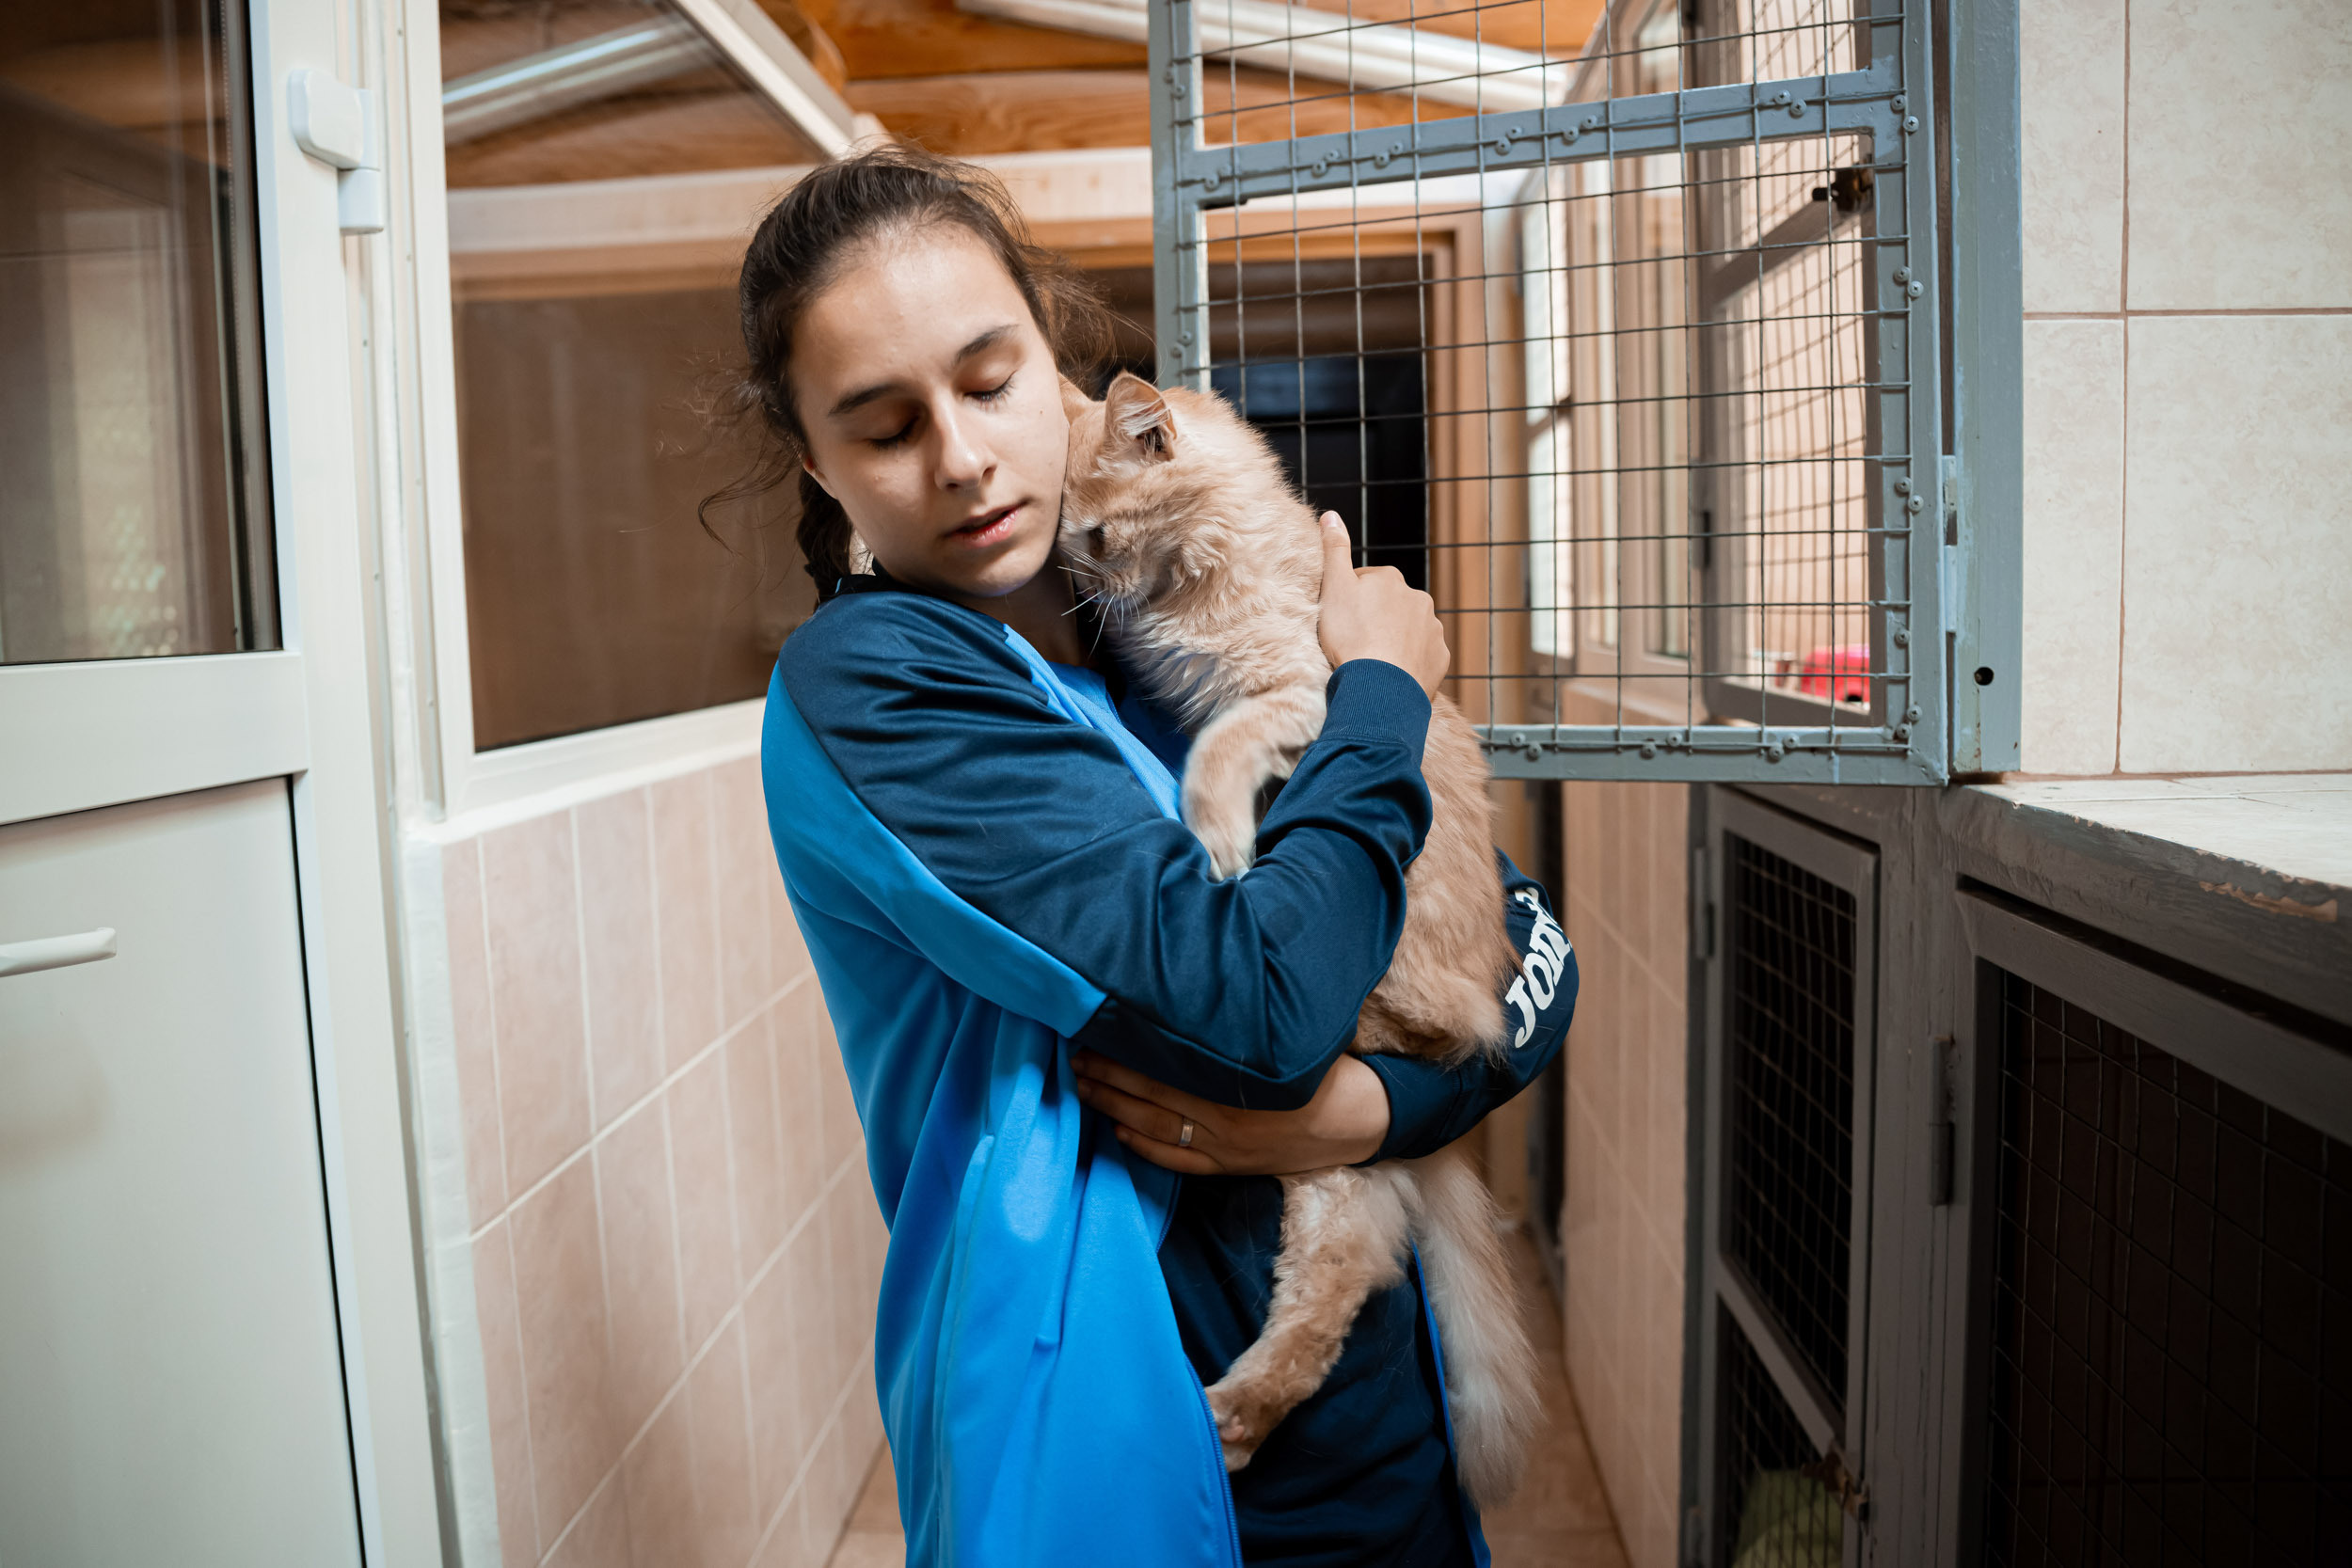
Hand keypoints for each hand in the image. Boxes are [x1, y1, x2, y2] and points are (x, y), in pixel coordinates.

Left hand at [1070, 1049, 1390, 1174]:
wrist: (1358, 1119)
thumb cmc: (1323, 1066)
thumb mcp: (1285, 1034)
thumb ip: (1241, 1018)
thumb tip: (1201, 985)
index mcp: (1234, 1079)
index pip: (1162, 1065)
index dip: (1122, 1051)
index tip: (1094, 1030)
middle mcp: (1221, 1117)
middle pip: (1148, 1095)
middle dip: (1107, 1075)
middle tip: (1074, 1056)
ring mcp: (1222, 1146)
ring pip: (1153, 1127)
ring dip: (1113, 1107)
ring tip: (1083, 1087)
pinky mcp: (1229, 1165)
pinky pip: (1175, 1160)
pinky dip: (1142, 1147)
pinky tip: (1117, 1133)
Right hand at [1314, 513, 1448, 695]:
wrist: (1379, 687)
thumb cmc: (1351, 637)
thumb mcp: (1333, 587)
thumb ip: (1334, 549)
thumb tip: (1330, 514)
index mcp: (1391, 579)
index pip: (1366, 583)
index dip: (1349, 601)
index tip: (1339, 621)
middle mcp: (1418, 599)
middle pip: (1390, 606)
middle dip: (1375, 619)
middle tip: (1353, 642)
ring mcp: (1432, 630)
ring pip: (1408, 630)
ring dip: (1393, 641)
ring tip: (1371, 662)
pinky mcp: (1439, 658)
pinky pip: (1421, 656)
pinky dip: (1408, 662)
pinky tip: (1390, 675)